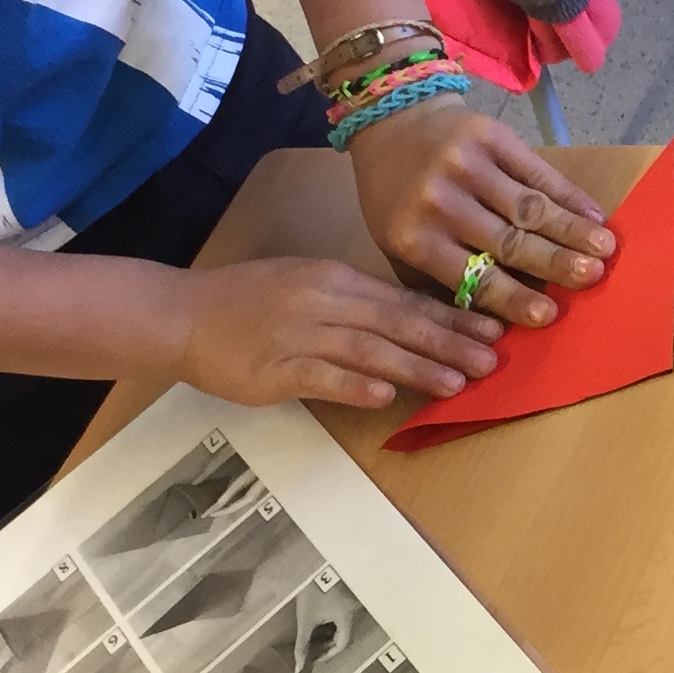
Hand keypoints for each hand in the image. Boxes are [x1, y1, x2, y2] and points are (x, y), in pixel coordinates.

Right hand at [176, 256, 501, 412]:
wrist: (182, 315)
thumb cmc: (247, 302)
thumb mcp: (306, 286)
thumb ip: (355, 304)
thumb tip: (412, 323)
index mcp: (333, 278)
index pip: (402, 299)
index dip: (450, 317)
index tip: (491, 330)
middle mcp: (321, 300)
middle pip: (395, 322)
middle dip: (447, 342)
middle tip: (490, 361)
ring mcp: (296, 333)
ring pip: (368, 349)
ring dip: (416, 366)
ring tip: (456, 382)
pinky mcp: (274, 368)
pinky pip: (321, 376)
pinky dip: (355, 384)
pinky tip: (386, 394)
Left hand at [344, 98, 616, 328]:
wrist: (391, 122)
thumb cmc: (398, 197)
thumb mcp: (400, 244)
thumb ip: (442, 280)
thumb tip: (500, 322)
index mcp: (416, 239)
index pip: (476, 277)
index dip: (515, 298)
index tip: (549, 314)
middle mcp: (441, 202)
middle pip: (510, 242)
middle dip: (556, 262)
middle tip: (594, 278)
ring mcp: (468, 165)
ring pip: (531, 207)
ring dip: (573, 229)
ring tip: (606, 248)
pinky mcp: (490, 136)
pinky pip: (538, 171)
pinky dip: (569, 195)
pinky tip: (593, 213)